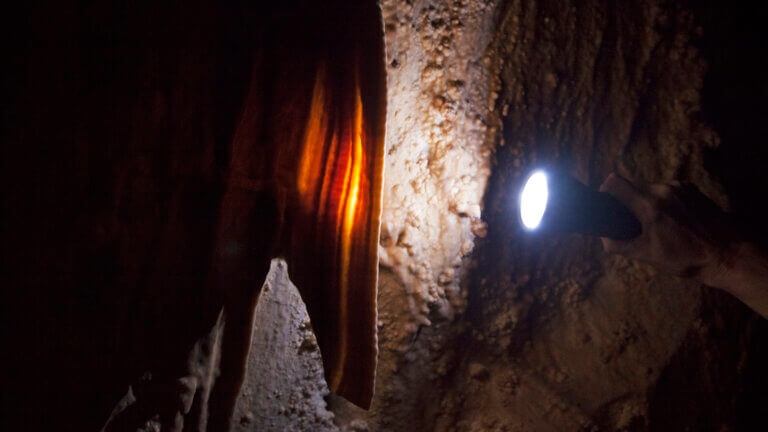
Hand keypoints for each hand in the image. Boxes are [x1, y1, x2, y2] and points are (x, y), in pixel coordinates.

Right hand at [599, 173, 736, 284]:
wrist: (728, 255)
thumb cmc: (687, 258)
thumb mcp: (648, 255)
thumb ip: (620, 245)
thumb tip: (603, 238)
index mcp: (649, 205)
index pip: (614, 182)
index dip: (604, 191)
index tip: (604, 203)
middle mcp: (663, 190)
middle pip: (632, 184)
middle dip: (625, 199)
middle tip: (628, 219)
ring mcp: (680, 187)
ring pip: (649, 187)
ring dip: (645, 200)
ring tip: (652, 223)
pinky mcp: (692, 190)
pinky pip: (667, 190)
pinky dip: (662, 201)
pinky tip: (670, 220)